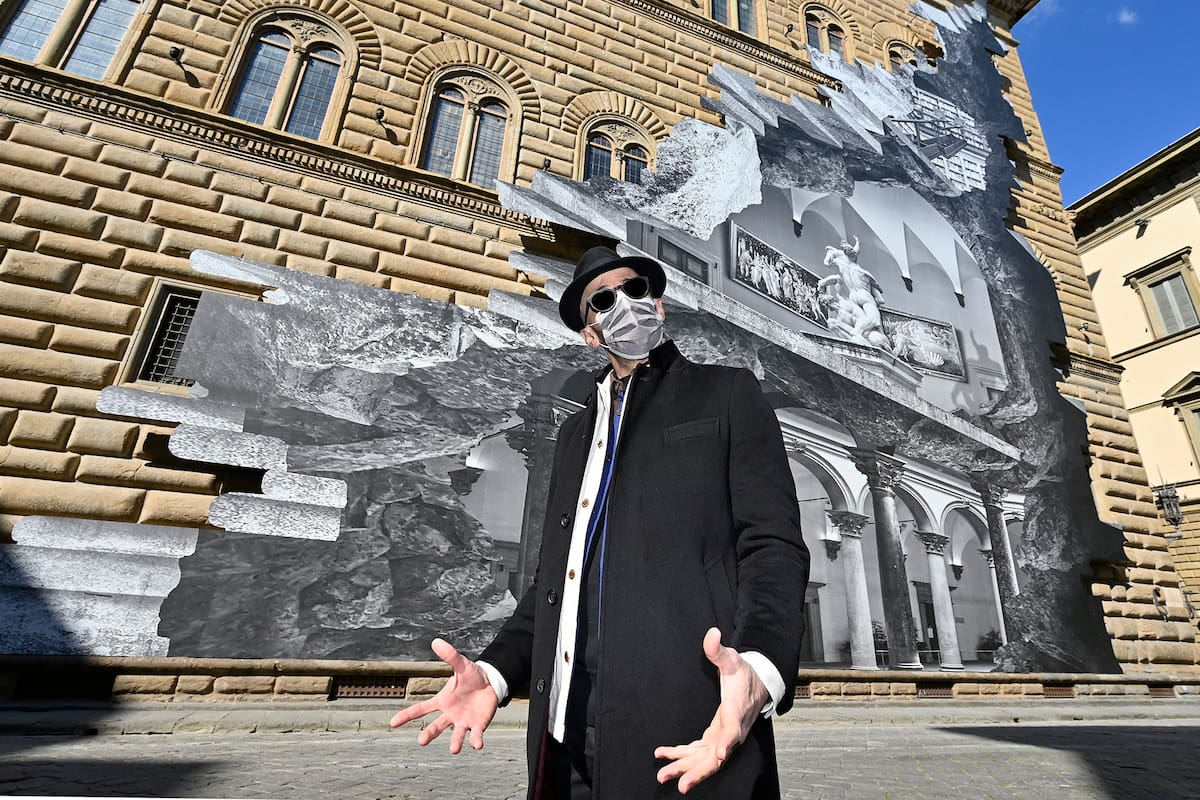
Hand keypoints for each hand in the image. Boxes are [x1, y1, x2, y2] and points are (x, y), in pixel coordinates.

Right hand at [389, 638, 498, 753]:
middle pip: (436, 726)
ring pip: (456, 734)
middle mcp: (450, 714)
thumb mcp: (461, 664)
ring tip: (453, 749)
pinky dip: (475, 741)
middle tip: (421, 742)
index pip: (421, 709)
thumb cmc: (472, 676)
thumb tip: (436, 641)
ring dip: (455, 742)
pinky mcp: (477, 725)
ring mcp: (463, 721)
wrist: (490, 683)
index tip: (392, 723)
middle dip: (429, 734)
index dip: (407, 716)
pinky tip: (477, 745)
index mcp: (442, 701)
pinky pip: (475, 735)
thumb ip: (450, 655)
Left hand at [653, 628, 768, 793]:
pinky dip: (683, 756)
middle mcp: (731, 730)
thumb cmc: (745, 674)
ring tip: (663, 775)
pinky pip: (699, 751)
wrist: (758, 685)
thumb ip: (719, 650)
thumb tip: (711, 634)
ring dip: (685, 768)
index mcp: (735, 711)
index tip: (717, 755)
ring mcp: (723, 736)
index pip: (732, 730)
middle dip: (698, 771)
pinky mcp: (716, 736)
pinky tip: (665, 756)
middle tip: (679, 783)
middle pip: (716, 756)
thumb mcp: (733, 659)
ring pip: (705, 759)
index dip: (725, 743)